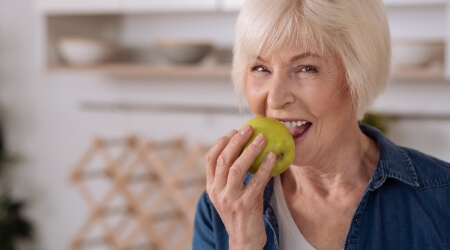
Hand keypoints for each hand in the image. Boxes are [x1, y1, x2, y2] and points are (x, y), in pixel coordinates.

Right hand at [205, 124, 275, 248]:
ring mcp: (230, 199)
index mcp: (211, 187)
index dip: (221, 142)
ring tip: (262, 138)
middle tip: (248, 129)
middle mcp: (217, 191)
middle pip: (224, 159)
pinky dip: (265, 167)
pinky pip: (256, 181)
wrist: (244, 241)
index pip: (210, 159)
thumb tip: (244, 151)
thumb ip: (230, 177)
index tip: (232, 131)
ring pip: (237, 167)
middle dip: (236, 141)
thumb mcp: (229, 195)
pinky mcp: (245, 205)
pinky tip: (273, 157)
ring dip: (250, 150)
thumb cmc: (240, 214)